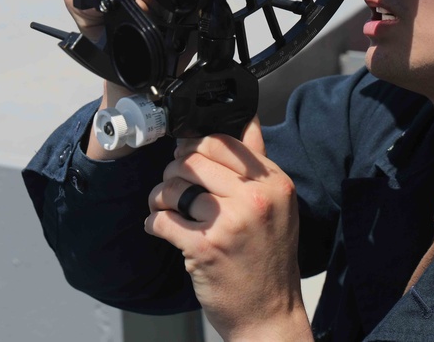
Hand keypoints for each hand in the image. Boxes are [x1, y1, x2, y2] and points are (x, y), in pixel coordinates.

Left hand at [145, 119, 311, 340]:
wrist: (269, 313)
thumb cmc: (269, 259)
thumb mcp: (278, 204)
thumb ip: (258, 163)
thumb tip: (246, 119)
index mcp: (275, 182)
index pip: (223, 140)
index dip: (196, 144)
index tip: (187, 155)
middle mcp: (256, 197)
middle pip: (193, 159)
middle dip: (174, 170)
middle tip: (174, 186)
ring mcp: (231, 222)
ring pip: (174, 186)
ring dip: (161, 196)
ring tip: (165, 208)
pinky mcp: (206, 247)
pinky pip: (163, 220)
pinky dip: (155, 223)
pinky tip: (161, 228)